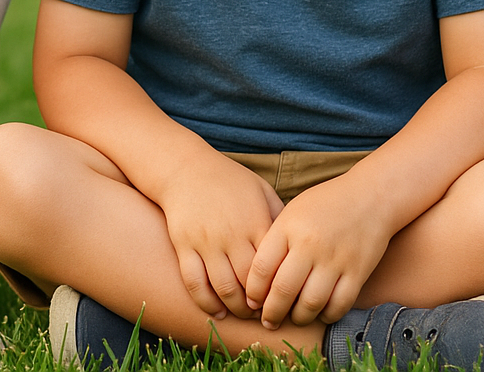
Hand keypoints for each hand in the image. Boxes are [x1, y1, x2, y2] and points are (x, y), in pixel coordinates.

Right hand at [153, 156, 283, 319]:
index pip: (275, 267)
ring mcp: (206, 241)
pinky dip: (206, 303)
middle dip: (261, 306)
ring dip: (236, 309)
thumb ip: (280, 218)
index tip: (286, 300)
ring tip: (245, 314)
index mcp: (256, 221)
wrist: (185, 168)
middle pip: (251, 283)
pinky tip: (217, 312)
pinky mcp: (184, 245)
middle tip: (267, 315)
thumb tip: (300, 248)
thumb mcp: (261, 191)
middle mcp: (232, 234)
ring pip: (224, 288)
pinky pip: (194, 283)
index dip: (281, 289)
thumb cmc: (229, 181)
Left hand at [245, 176, 391, 328]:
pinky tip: (320, 313)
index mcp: (288, 227)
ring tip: (293, 318)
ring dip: (299, 318)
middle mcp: (310, 244)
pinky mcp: (358, 271)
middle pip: (283, 290)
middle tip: (268, 321)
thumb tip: (256, 281)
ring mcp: (336, 259)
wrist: (371, 196)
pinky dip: (327, 315)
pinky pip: (339, 304)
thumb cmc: (324, 204)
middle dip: (272, 313)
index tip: (252, 302)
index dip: (253, 292)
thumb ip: (274, 241)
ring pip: (311, 303)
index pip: (261, 268)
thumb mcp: (292, 213)